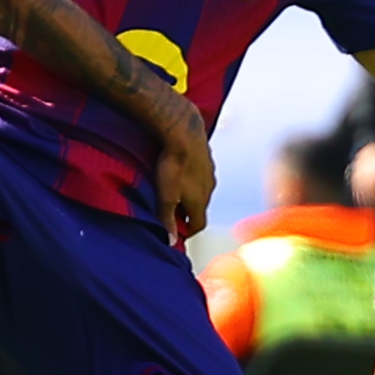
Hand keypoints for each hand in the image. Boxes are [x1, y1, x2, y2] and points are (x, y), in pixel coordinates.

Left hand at [155, 112, 215, 241]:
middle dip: (188, 212)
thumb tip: (171, 242)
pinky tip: (180, 170)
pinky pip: (200, 172)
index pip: (199, 225)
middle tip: (172, 212)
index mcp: (200, 201)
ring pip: (202, 189)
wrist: (184, 131)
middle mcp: (209, 188)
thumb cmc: (173, 165)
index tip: (178, 231)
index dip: (188, 231)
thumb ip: (167, 219)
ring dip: (191, 193)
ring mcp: (210, 171)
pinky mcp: (206, 156)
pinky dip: (192, 176)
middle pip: (200, 207)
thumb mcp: (165, 196)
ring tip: (174, 190)